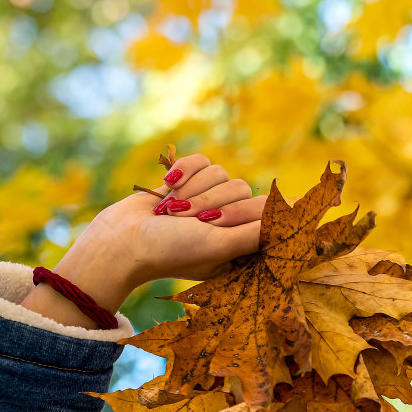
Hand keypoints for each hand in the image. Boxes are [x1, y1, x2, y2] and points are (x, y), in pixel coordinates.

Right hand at [22, 152, 264, 329]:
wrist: (121, 240)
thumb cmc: (171, 251)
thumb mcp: (220, 246)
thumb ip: (257, 232)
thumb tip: (290, 215)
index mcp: (240, 245)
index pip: (264, 212)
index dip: (237, 214)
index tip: (213, 223)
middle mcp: (227, 222)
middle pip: (242, 188)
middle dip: (210, 203)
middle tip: (188, 222)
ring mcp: (206, 200)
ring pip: (220, 172)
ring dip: (193, 190)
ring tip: (173, 212)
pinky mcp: (188, 182)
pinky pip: (201, 160)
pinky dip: (184, 171)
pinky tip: (168, 186)